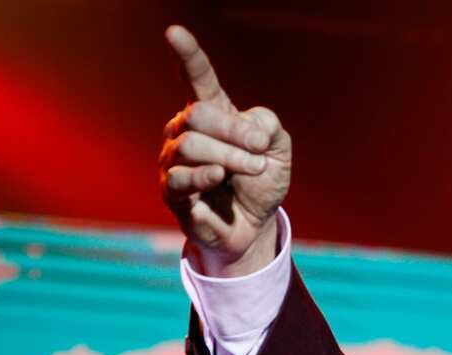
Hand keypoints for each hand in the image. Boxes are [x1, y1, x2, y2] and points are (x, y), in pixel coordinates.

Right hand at [159, 25, 291, 275]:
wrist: (255, 226)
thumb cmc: (261, 182)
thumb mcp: (279, 151)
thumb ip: (268, 127)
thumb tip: (248, 125)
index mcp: (212, 114)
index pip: (197, 79)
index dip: (187, 56)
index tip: (174, 32)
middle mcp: (185, 132)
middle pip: (198, 115)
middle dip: (235, 132)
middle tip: (261, 150)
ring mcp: (174, 161)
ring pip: (192, 146)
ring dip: (231, 157)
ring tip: (253, 170)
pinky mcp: (172, 192)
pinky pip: (180, 177)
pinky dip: (205, 175)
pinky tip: (221, 176)